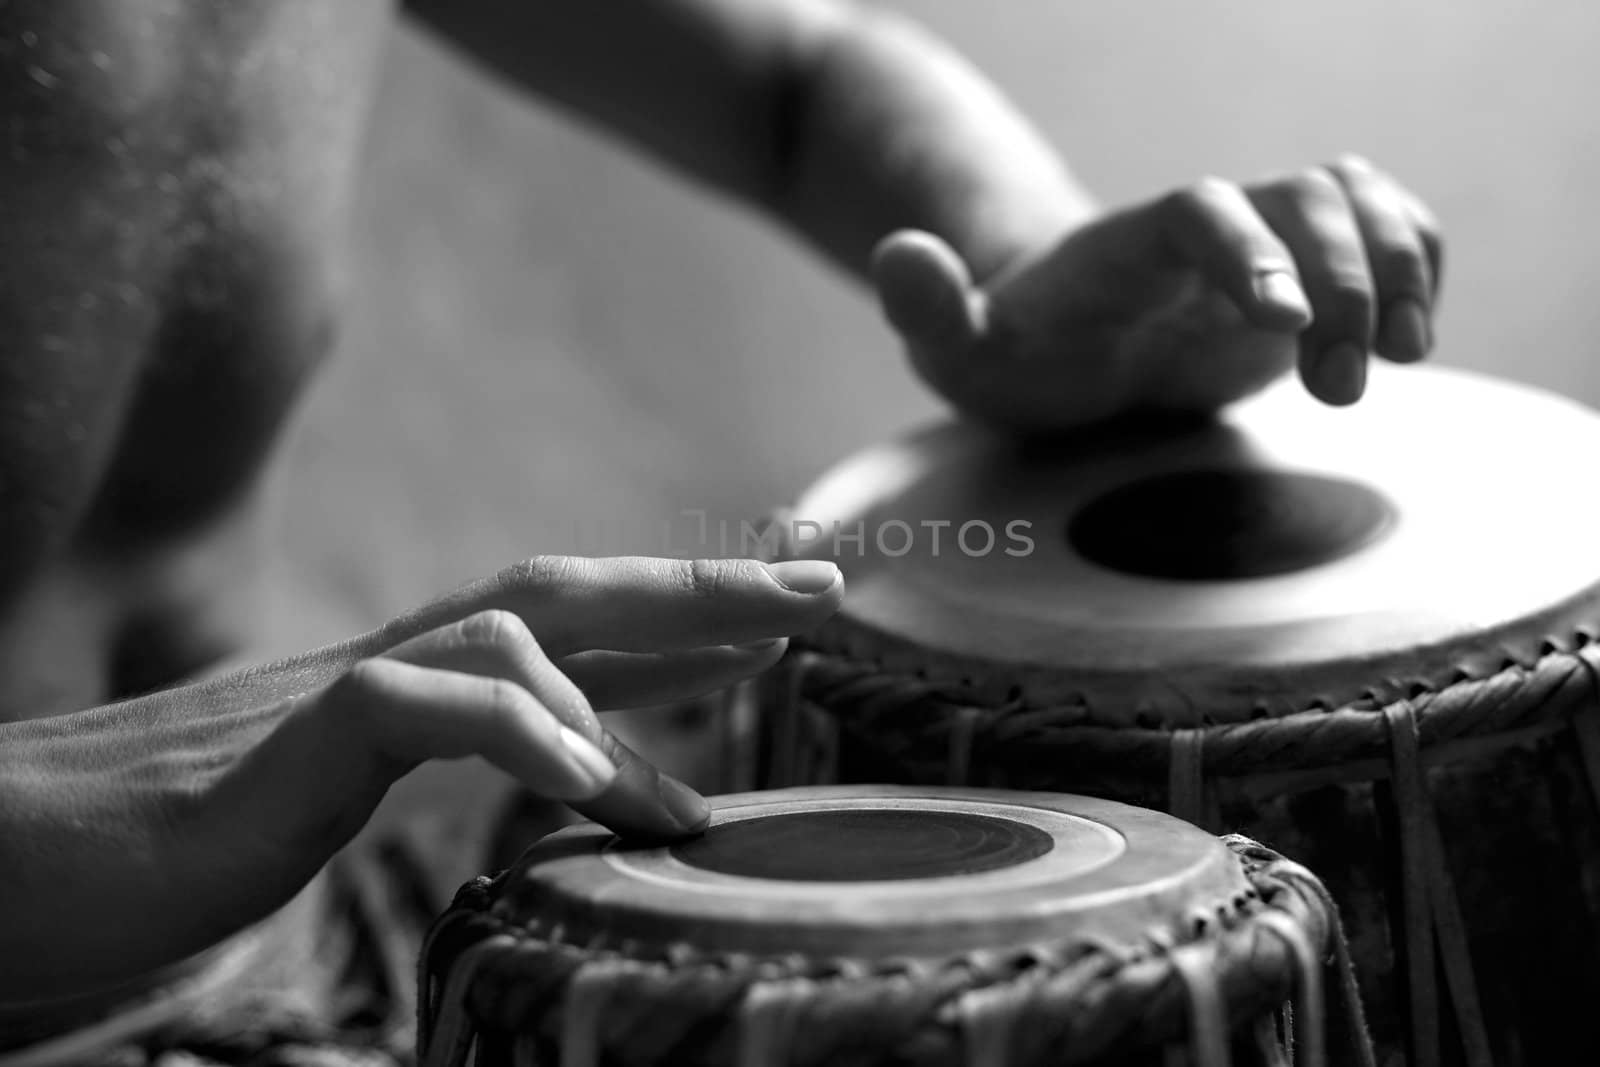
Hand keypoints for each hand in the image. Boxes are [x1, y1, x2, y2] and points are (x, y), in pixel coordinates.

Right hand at [0, 555, 842, 1000]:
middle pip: (561, 593)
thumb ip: (448, 788)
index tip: (780, 616)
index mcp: (401, 687)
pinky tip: (588, 785)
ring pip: (506, 629)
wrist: (9, 862)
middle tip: (822, 587)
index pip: (561, 630)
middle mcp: (381, 668)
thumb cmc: (162, 849)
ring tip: (705, 765)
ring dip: (628, 678)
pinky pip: (415, 709)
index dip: (676, 618)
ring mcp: (328, 697)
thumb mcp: (338, 815)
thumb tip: (588, 797)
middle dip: (697, 589)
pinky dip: (517, 733)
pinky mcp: (279, 750)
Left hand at [873, 156, 1441, 431]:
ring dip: (1394, 266)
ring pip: (1355, 199)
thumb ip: (929, 306)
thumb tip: (895, 256)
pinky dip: (1415, 263)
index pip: (1198, 211)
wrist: (1059, 343)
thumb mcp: (956, 347)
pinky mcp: (1301, 276)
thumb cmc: (1009, 351)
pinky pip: (1382, 231)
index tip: (1285, 323)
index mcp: (1126, 245)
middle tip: (1346, 384)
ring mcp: (1259, 246)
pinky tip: (1409, 335)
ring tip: (1399, 360)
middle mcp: (1203, 230)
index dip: (1249, 251)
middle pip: (1299, 194)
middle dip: (1343, 276)